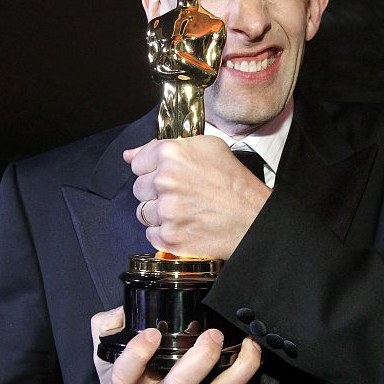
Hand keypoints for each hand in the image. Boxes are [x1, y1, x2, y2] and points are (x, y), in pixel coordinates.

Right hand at [92, 306, 261, 383]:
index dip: (139, 353)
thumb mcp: (105, 365)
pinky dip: (244, 378)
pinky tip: (253, 357)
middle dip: (200, 359)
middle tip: (213, 335)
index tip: (151, 333)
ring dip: (237, 370)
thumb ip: (107, 329)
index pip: (128, 371)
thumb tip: (125, 307)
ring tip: (250, 345)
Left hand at [124, 136, 269, 258]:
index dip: (153, 170)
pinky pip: (151, 235)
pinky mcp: (169, 237)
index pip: (138, 163)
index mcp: (171, 154)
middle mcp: (164, 181)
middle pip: (139, 188)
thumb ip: (164, 146)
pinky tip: (185, 226)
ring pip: (143, 212)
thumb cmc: (235, 182)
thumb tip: (129, 155)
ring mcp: (165, 211)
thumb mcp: (208, 147)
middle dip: (156, 192)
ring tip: (185, 211)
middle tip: (182, 195)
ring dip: (159, 214)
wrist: (254, 218)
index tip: (168, 176)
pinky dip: (165, 233)